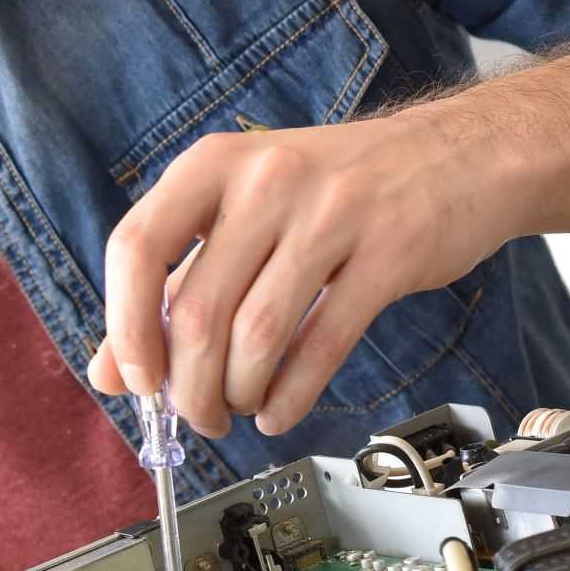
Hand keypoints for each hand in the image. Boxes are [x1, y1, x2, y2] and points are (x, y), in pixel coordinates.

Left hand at [87, 108, 516, 436]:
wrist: (461, 155)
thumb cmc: (336, 189)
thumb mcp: (241, 214)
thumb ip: (171, 287)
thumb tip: (108, 373)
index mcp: (213, 165)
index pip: (136, 247)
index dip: (125, 327)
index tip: (137, 380)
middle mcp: (266, 180)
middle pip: (197, 310)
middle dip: (189, 386)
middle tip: (197, 416)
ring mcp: (331, 213)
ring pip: (257, 335)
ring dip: (239, 393)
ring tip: (241, 407)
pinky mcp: (390, 253)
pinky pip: (323, 344)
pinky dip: (291, 395)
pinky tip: (279, 411)